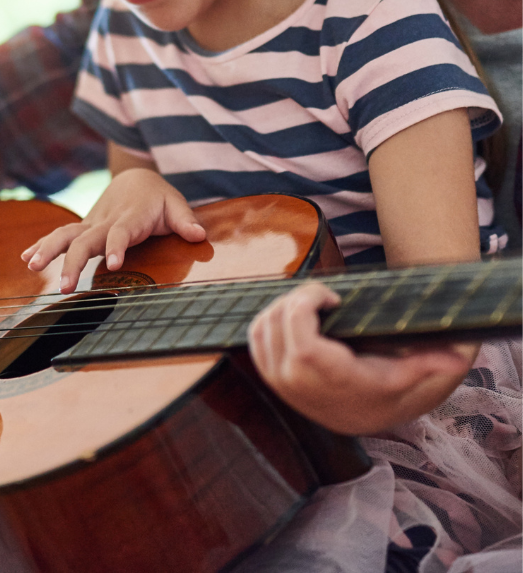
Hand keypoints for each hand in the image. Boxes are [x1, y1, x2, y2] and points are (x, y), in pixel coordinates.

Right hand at [21, 168, 205, 292]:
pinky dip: (41, 245)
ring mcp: (91, 224)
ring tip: (32, 267)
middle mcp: (106, 220)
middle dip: (72, 261)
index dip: (117, 246)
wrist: (135, 179)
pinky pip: (59, 235)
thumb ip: (186, 220)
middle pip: (85, 239)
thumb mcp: (176, 205)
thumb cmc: (158, 198)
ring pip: (65, 234)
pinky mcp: (82, 229)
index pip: (121, 233)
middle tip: (65, 286)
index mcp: (130, 217)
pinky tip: (25, 258)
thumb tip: (199, 236)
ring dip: (48, 250)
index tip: (114, 264)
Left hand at [248, 283, 474, 434]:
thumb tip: (456, 358)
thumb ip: (428, 364)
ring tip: (311, 304)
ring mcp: (276, 379)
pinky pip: (255, 336)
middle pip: (278, 322)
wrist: (356, 415)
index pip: (300, 337)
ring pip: (263, 325)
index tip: (329, 296)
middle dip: (298, 298)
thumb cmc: (382, 389)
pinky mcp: (267, 373)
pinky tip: (293, 314)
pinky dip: (269, 317)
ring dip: (282, 305)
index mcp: (327, 378)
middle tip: (323, 296)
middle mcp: (295, 381)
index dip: (306, 305)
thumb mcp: (406, 376)